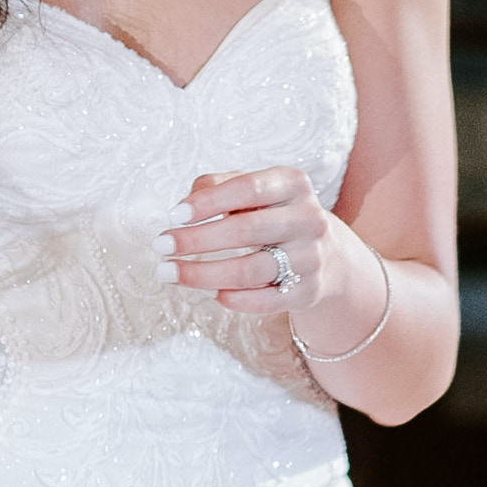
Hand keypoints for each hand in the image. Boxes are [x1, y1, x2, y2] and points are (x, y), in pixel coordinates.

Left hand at [160, 167, 329, 321]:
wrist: (326, 255)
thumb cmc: (272, 215)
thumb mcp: (252, 190)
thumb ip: (217, 186)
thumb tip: (186, 202)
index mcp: (293, 184)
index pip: (248, 188)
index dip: (208, 202)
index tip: (174, 215)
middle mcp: (309, 220)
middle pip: (246, 230)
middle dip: (196, 240)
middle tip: (160, 246)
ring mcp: (310, 258)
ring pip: (250, 270)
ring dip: (202, 274)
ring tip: (169, 273)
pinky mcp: (307, 292)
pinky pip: (264, 301)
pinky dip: (233, 299)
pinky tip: (210, 293)